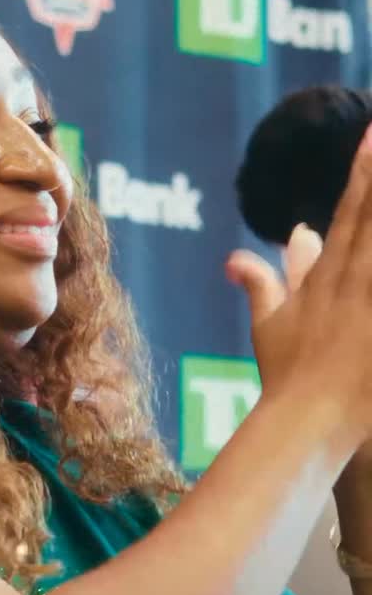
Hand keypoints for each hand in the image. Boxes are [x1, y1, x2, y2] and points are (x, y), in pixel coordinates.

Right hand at [224, 123, 371, 446]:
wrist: (304, 422)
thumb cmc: (287, 376)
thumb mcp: (269, 325)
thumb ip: (258, 282)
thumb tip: (237, 255)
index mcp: (323, 277)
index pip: (347, 213)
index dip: (363, 172)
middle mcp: (350, 283)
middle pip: (371, 220)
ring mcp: (369, 307)